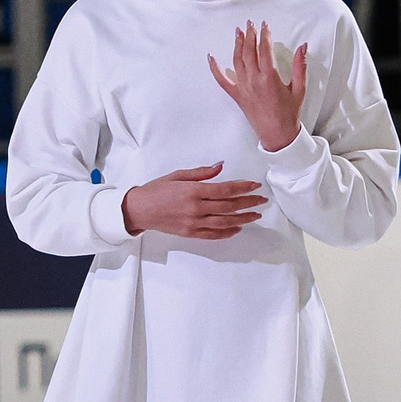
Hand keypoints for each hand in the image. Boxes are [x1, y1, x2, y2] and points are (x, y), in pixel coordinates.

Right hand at [122, 162, 265, 239]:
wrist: (139, 210)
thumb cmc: (156, 190)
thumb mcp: (178, 175)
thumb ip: (201, 173)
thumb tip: (221, 167)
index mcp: (193, 191)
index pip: (225, 190)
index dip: (242, 188)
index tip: (255, 186)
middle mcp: (196, 208)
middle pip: (229, 206)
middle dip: (248, 202)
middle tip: (262, 200)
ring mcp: (194, 223)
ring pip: (225, 222)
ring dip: (243, 219)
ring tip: (256, 215)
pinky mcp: (191, 233)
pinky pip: (214, 234)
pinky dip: (228, 232)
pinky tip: (238, 227)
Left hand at [209, 22, 307, 152]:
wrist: (278, 135)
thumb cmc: (289, 113)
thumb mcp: (299, 89)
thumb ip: (300, 66)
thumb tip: (304, 47)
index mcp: (270, 78)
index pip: (265, 49)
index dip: (265, 34)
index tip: (265, 24)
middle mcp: (254, 81)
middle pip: (249, 51)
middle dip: (250, 35)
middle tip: (250, 23)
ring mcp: (243, 88)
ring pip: (237, 61)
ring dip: (237, 45)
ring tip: (238, 32)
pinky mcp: (237, 96)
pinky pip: (222, 80)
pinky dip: (215, 68)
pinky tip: (211, 58)